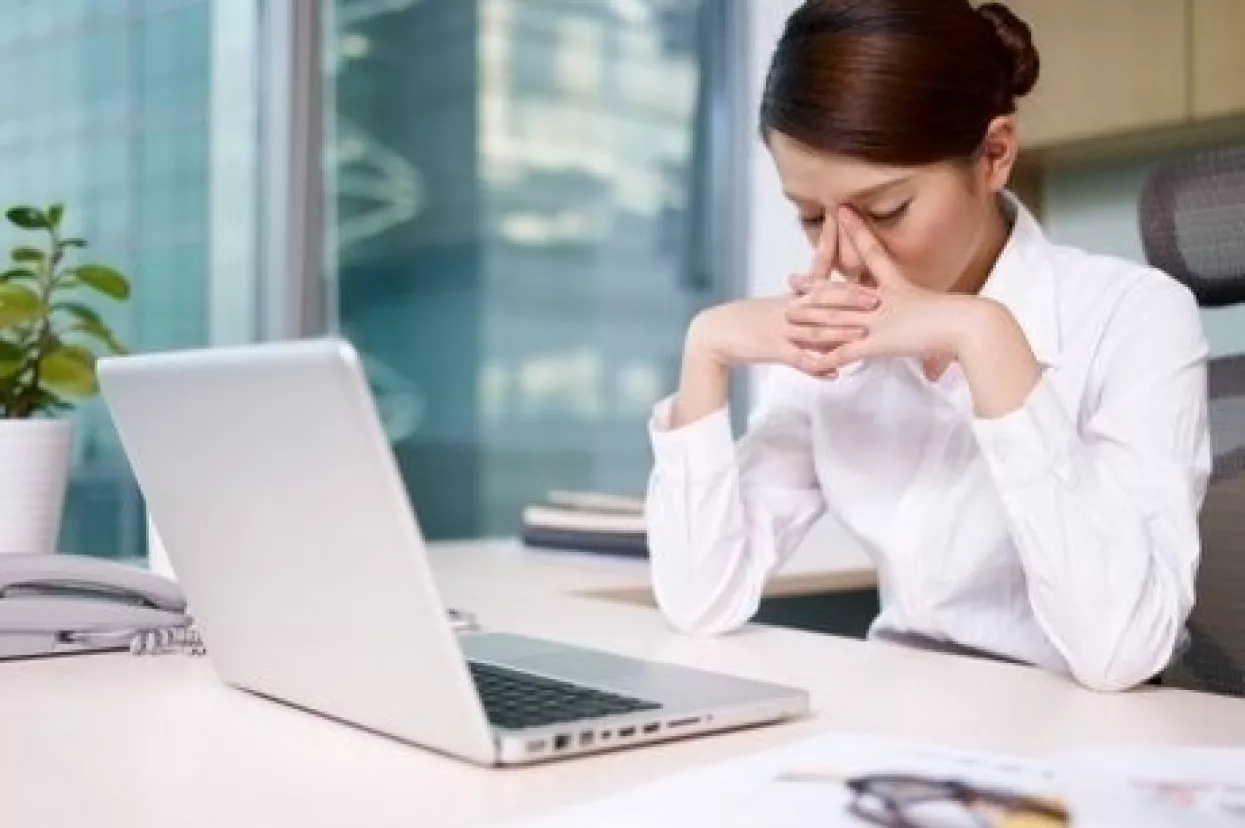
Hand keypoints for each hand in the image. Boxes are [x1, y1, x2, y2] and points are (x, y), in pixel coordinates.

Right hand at [687, 297, 864, 378]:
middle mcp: (787, 311)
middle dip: (850, 302)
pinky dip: (816, 368)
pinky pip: (797, 360)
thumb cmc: (746, 320)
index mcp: (790, 298)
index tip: (868, 281)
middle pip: (823, 303)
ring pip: (814, 331)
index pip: (820, 284)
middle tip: (876, 301)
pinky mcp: (771, 351)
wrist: (715, 333)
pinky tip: (834, 374)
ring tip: (862, 336)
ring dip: (839, 334)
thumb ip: (799, 301)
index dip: (845, 283)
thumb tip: (822, 296)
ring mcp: (780, 331)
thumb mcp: (774, 305)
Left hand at [791, 209, 979, 377]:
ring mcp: (877, 321)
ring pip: (834, 318)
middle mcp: (882, 301)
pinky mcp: (877, 343)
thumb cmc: (962, 320)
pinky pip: (845, 353)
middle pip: (841, 289)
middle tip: (792, 278)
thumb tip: (936, 342)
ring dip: (809, 319)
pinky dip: (827, 359)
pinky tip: (809, 363)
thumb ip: (933, 318)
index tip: (843, 212)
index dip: (857, 232)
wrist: (968, 325)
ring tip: (787, 316)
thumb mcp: (942, 312)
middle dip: (815, 285)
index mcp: (898, 287)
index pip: (873, 253)